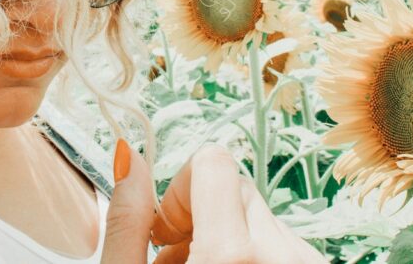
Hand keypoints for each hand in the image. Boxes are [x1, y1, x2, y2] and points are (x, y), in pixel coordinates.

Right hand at [101, 141, 327, 262]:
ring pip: (261, 216)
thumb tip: (129, 159)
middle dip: (201, 216)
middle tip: (175, 260)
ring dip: (228, 240)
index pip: (214, 162)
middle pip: (237, 187)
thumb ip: (128, 223)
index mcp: (232, 256)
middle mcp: (282, 257)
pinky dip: (255, 257)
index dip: (181, 191)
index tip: (167, 234)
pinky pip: (284, 242)